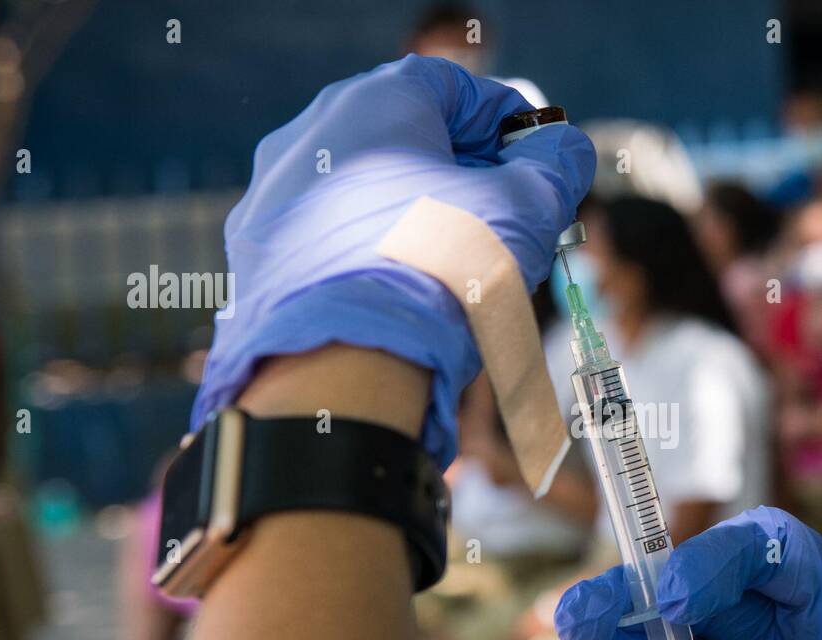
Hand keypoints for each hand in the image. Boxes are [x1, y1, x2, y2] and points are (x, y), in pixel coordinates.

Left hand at [192, 55, 594, 466]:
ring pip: (367, 192)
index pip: (455, 88)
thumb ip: (555, 165)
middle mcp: (312, 134)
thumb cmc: (442, 273)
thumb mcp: (525, 211)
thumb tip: (563, 150)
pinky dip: (372, 251)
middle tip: (508, 217)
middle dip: (465, 174)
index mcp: (375, 104)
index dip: (507, 122)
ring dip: (419, 214)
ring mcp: (276, 196)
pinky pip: (330, 238)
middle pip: (407, 140)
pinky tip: (405, 290)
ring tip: (460, 264)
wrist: (348, 368)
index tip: (536, 161)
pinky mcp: (258, 254)